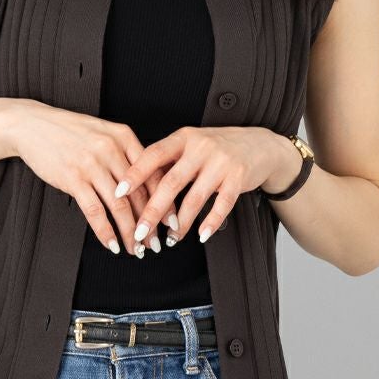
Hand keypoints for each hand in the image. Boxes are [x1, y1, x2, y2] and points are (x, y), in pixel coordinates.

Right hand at [0, 99, 178, 256]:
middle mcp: (110, 149)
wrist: (31, 124)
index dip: (165, 202)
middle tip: (155, 244)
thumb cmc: (67, 131)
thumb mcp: (101, 132)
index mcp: (123, 136)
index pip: (153, 174)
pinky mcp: (72, 178)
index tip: (172, 222)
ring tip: (136, 249)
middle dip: (150, 224)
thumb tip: (144, 183)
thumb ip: (123, 152)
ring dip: (130, 233)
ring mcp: (91, 164)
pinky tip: (111, 245)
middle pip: (139, 194)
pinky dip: (105, 232)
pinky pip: (95, 212)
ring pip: (119, 207)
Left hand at [113, 126, 298, 244]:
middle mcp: (200, 148)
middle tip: (139, 232)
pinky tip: (201, 235)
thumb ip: (168, 160)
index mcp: (183, 138)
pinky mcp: (238, 178)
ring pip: (194, 198)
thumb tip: (135, 184)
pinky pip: (222, 205)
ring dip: (180, 223)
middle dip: (153, 211)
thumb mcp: (190, 145)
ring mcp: (221, 163)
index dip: (135, 174)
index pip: (152, 155)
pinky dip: (210, 222)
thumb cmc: (216, 148)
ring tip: (170, 239)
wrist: (260, 144)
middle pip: (170, 183)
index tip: (118, 193)